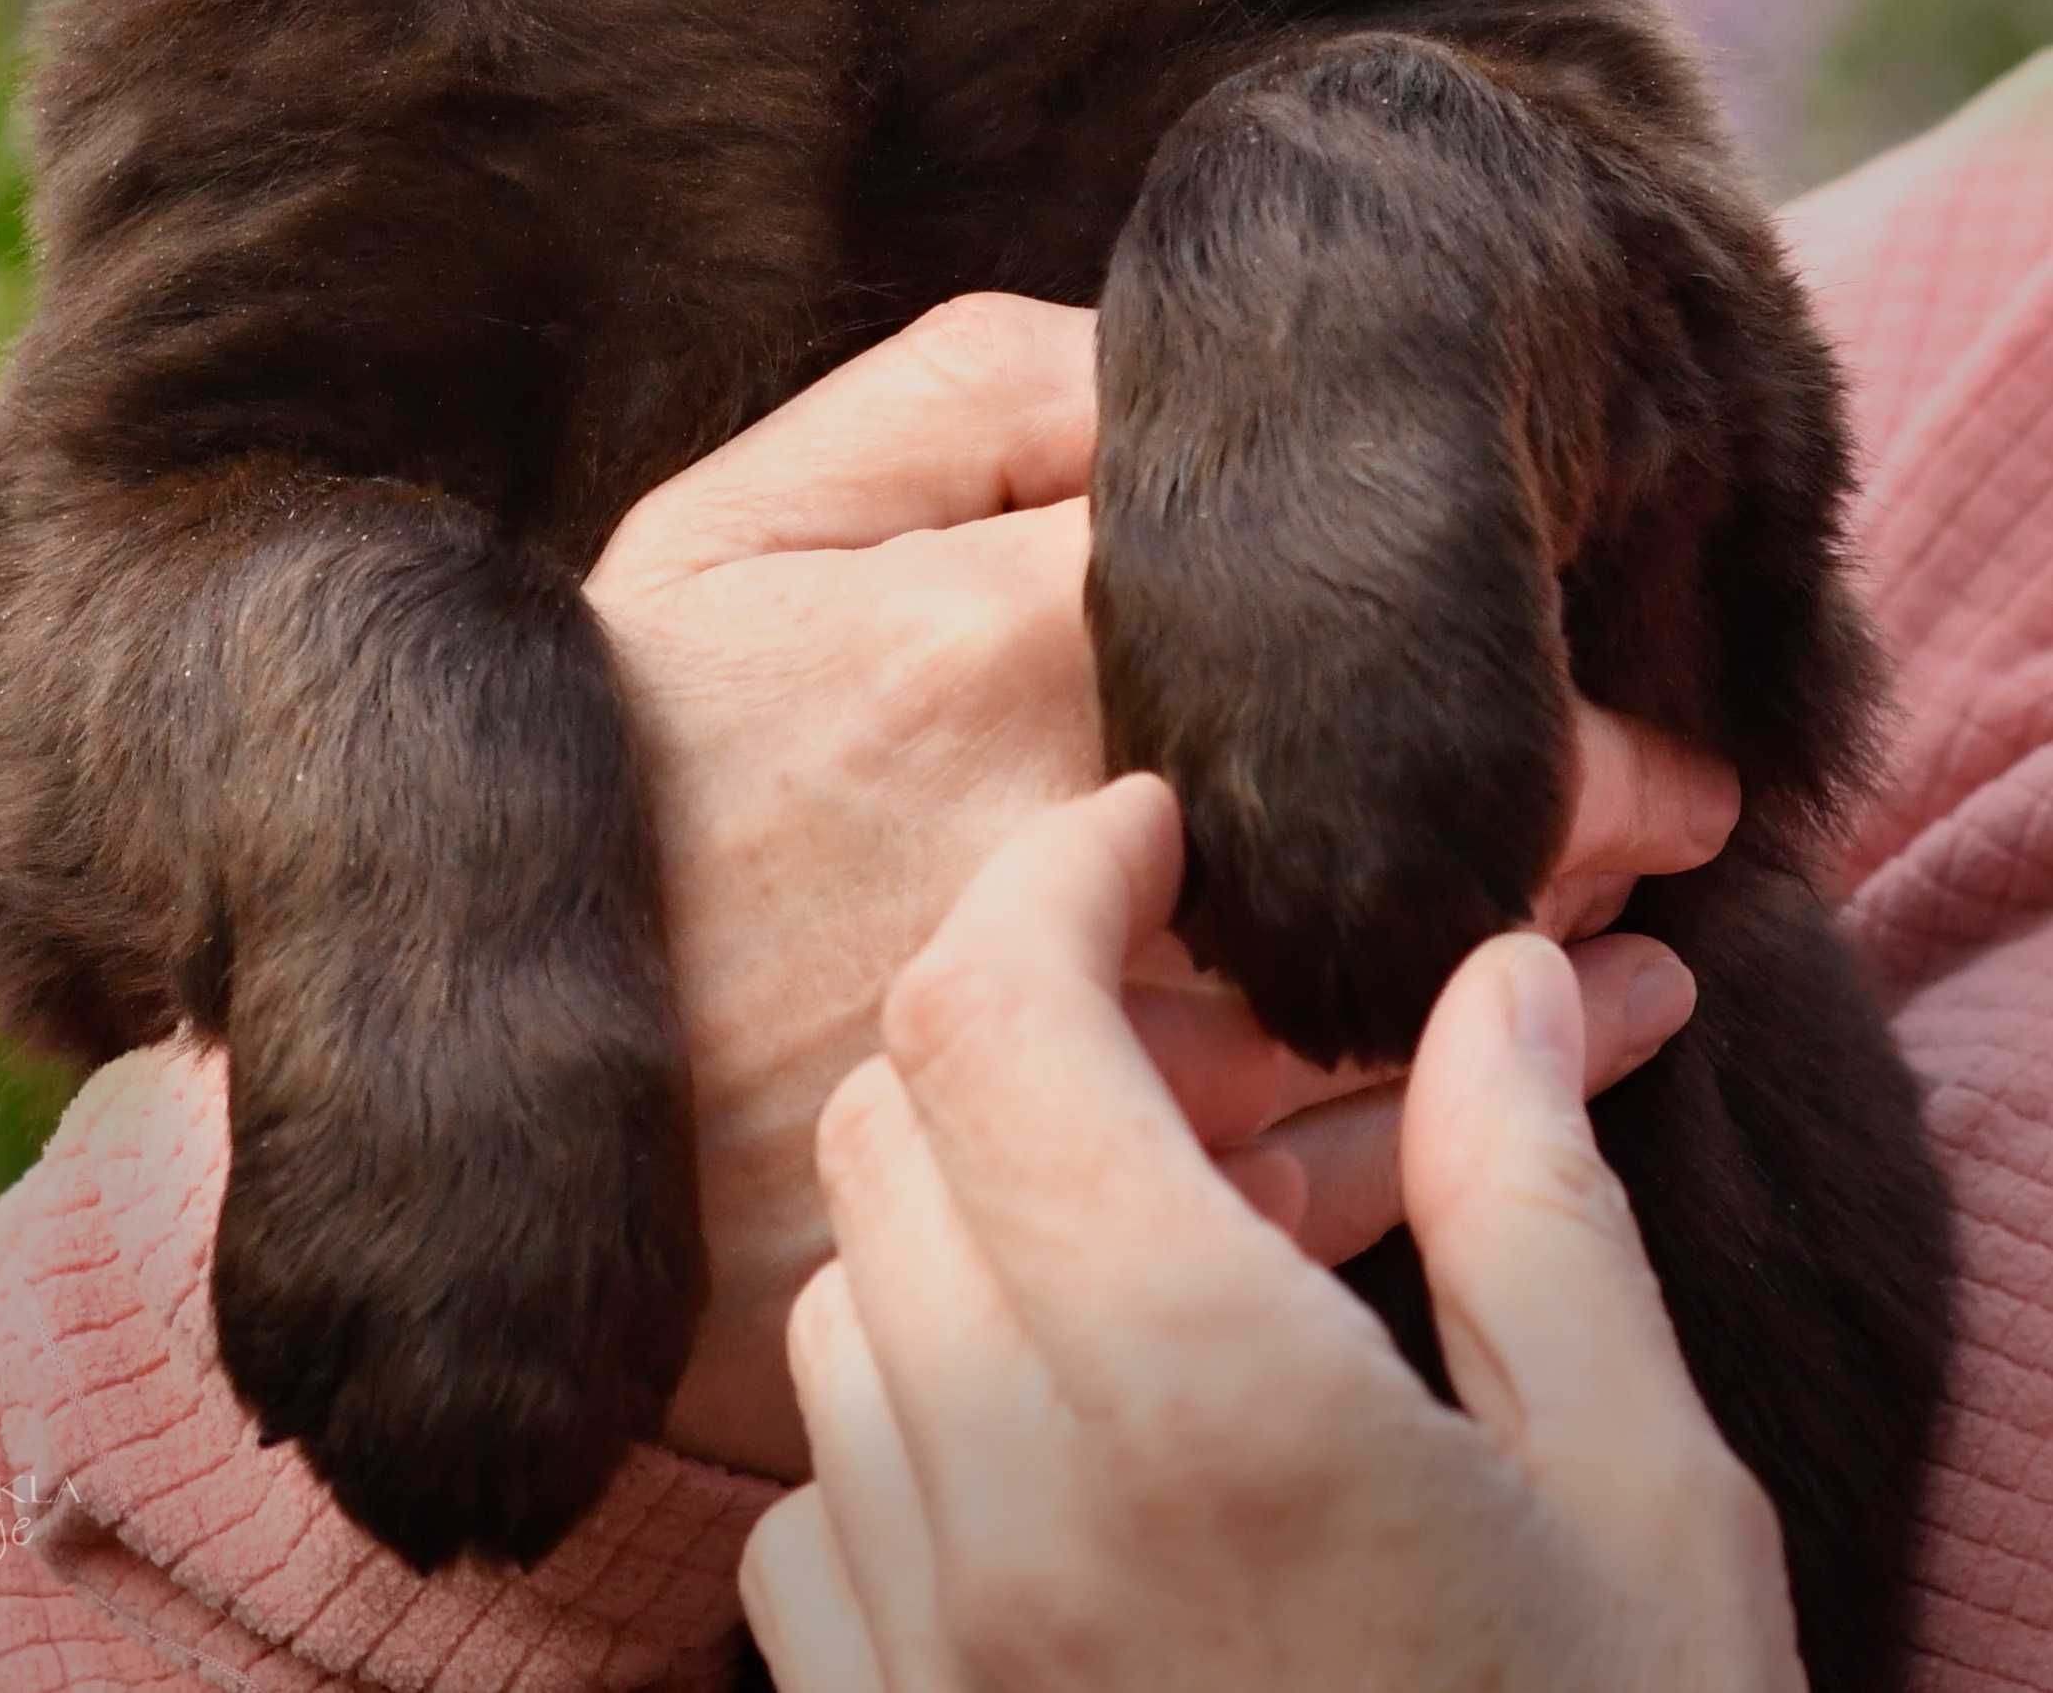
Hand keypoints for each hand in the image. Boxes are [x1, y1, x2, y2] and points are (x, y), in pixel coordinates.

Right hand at [588, 298, 1736, 1477]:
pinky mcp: (1067, 1227)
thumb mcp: (729, 525)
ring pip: (1402, 1013)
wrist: (474, 1080)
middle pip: (1406, 830)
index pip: (1343, 636)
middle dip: (1584, 812)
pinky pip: (1334, 1191)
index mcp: (992, 652)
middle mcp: (1063, 858)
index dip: (1527, 665)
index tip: (1609, 656)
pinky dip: (1480, 1127)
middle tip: (1677, 793)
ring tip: (1648, 913)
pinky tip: (1564, 1062)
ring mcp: (1073, 1063)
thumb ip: (959, 394)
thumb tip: (1157, 350)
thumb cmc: (620, 770)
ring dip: (1560, 967)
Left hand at [742, 777, 1804, 1692]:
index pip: (997, 1013)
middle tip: (1186, 1054)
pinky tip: (1065, 1468)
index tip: (1152, 838)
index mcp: (1193, 1392)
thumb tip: (1492, 968)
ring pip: (842, 1306)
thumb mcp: (1641, 1501)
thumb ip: (1533, 1198)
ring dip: (968, 1228)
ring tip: (1153, 1264)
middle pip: (893, 1127)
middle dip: (1022, 1033)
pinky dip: (903, 1431)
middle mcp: (999, 1499)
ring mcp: (915, 1652)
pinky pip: (808, 1513)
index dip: (1059, 875)